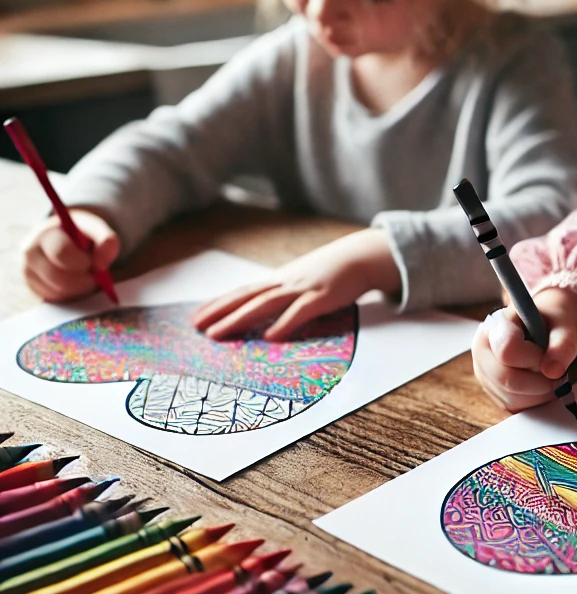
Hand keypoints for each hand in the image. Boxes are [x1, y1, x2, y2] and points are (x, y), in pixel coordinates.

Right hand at [22, 209, 120, 301]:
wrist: (67, 240)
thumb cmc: (83, 236)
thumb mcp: (98, 230)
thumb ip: (107, 241)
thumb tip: (101, 264)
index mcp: (46, 233)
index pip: (60, 252)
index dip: (82, 262)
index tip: (92, 262)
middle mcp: (30, 252)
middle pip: (56, 276)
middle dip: (82, 280)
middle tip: (93, 275)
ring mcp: (27, 271)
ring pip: (56, 291)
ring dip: (77, 289)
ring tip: (83, 276)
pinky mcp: (31, 288)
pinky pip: (53, 300)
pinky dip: (69, 296)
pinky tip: (74, 284)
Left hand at [193, 229, 400, 340]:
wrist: (362, 256)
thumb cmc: (335, 270)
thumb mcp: (305, 279)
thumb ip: (288, 293)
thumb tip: (268, 311)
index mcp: (281, 280)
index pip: (243, 292)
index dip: (219, 303)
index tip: (197, 316)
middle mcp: (286, 282)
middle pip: (247, 297)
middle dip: (220, 312)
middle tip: (196, 328)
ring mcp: (302, 289)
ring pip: (264, 304)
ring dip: (239, 319)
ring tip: (218, 334)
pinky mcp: (322, 297)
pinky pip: (299, 312)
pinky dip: (283, 324)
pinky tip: (269, 337)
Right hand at [472, 288, 576, 411]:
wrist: (542, 329)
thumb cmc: (549, 323)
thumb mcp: (562, 323)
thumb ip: (562, 343)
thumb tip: (553, 371)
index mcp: (495, 327)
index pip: (507, 350)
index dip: (533, 357)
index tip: (546, 353)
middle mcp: (482, 352)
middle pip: (505, 379)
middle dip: (538, 381)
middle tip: (555, 372)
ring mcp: (485, 376)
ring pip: (511, 398)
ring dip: (540, 393)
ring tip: (550, 376)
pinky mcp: (494, 394)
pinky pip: (514, 408)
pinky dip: (535, 401)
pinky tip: (542, 385)